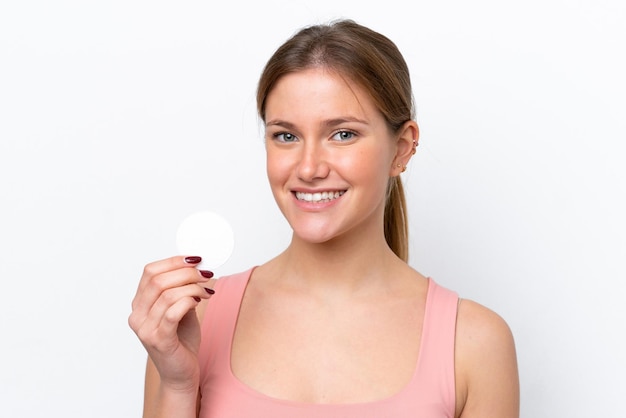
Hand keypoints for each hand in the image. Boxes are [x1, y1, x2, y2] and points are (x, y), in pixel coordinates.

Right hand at [128, 256, 213, 390]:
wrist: (181, 374)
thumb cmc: (181, 341)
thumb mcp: (181, 308)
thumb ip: (181, 289)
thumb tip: (196, 266)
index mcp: (139, 304)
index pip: (150, 272)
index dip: (173, 261)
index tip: (196, 259)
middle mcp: (137, 315)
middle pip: (158, 280)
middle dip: (186, 273)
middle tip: (206, 274)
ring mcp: (145, 329)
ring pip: (167, 294)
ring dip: (192, 287)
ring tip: (207, 290)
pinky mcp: (159, 340)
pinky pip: (172, 312)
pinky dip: (188, 301)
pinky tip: (199, 302)